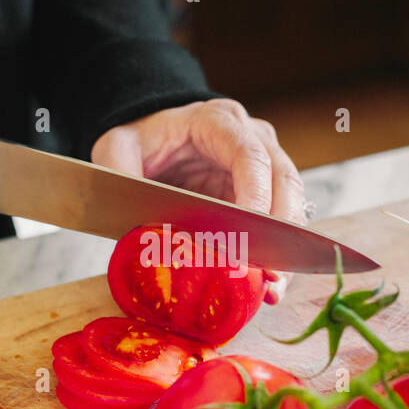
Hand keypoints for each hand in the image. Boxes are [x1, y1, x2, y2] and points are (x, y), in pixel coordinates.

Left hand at [91, 99, 305, 302]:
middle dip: (279, 230)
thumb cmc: (141, 141)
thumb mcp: (117, 146)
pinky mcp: (264, 195)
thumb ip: (118, 169)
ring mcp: (264, 166)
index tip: (248, 235)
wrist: (153, 140)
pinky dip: (276, 256)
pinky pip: (279, 224)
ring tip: (272, 287)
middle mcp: (252, 138)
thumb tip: (131, 208)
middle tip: (269, 272)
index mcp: (217, 121)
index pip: (250, 155)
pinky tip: (268, 285)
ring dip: (284, 249)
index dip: (255, 195)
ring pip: (291, 204)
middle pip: (283, 180)